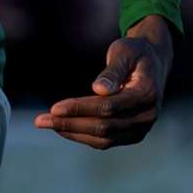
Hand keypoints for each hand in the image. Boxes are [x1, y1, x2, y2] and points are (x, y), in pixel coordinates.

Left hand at [34, 14, 173, 148]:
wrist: (152, 61)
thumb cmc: (134, 52)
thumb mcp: (123, 52)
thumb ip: (113, 71)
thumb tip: (98, 90)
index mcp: (147, 94)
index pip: (108, 107)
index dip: (80, 109)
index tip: (54, 108)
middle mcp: (147, 116)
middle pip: (104, 126)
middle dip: (70, 124)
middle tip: (40, 120)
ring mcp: (142, 129)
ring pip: (103, 138)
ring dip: (72, 132)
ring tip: (45, 124)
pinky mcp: (133, 134)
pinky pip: (106, 140)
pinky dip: (82, 136)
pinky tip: (62, 127)